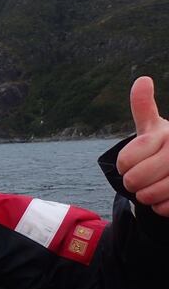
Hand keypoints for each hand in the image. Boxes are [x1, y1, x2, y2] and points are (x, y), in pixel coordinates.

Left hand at [117, 76, 168, 216]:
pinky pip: (164, 208)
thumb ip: (143, 106)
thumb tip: (142, 80)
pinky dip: (159, 207)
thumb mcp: (152, 126)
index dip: (123, 165)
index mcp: (166, 134)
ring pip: (149, 195)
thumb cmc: (163, 145)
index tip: (131, 162)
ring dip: (144, 196)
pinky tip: (163, 197)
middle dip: (131, 183)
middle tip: (138, 179)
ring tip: (150, 188)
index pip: (126, 160)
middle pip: (135, 179)